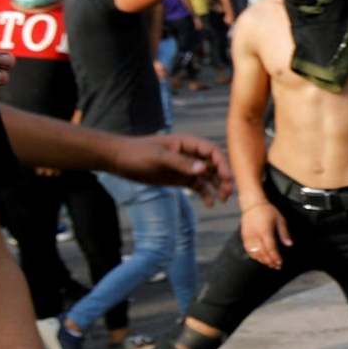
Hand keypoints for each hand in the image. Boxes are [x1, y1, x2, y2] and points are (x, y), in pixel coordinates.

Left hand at [113, 133, 230, 200]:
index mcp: (187, 143)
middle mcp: (190, 155)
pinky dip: (205, 194)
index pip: (211, 152)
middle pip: (214, 165)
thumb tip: (204, 169)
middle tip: (227, 194)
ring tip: (222, 200)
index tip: (226, 178)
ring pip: (209, 177)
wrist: (120, 160)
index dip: (222, 164)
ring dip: (217, 187)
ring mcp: (186, 167)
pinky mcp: (180, 178)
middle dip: (223, 178)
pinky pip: (198, 186)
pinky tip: (209, 204)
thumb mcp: (158, 158)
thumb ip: (181, 163)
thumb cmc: (137, 153)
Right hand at [240, 200, 289, 270]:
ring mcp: (249, 237)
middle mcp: (256, 235)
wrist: (252, 204)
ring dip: (262, 260)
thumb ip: (284, 233)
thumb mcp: (280, 220)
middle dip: (270, 261)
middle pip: (262, 253)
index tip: (280, 263)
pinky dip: (254, 256)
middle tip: (276, 266)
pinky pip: (248, 250)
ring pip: (254, 253)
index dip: (275, 257)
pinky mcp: (244, 237)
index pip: (270, 248)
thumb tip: (289, 244)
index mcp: (265, 231)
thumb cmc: (268, 211)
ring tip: (270, 264)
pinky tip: (260, 259)